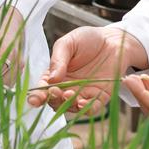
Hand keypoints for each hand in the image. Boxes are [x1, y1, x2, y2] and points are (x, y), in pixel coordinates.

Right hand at [27, 24, 147, 113]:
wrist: (113, 40)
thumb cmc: (88, 39)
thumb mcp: (68, 43)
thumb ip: (58, 59)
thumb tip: (51, 79)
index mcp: (55, 75)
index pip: (43, 88)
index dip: (37, 95)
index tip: (35, 98)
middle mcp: (67, 87)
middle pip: (54, 101)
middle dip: (52, 99)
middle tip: (55, 91)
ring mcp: (82, 94)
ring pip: (71, 107)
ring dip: (68, 104)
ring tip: (69, 94)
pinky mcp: (99, 97)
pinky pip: (91, 109)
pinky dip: (86, 109)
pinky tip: (83, 102)